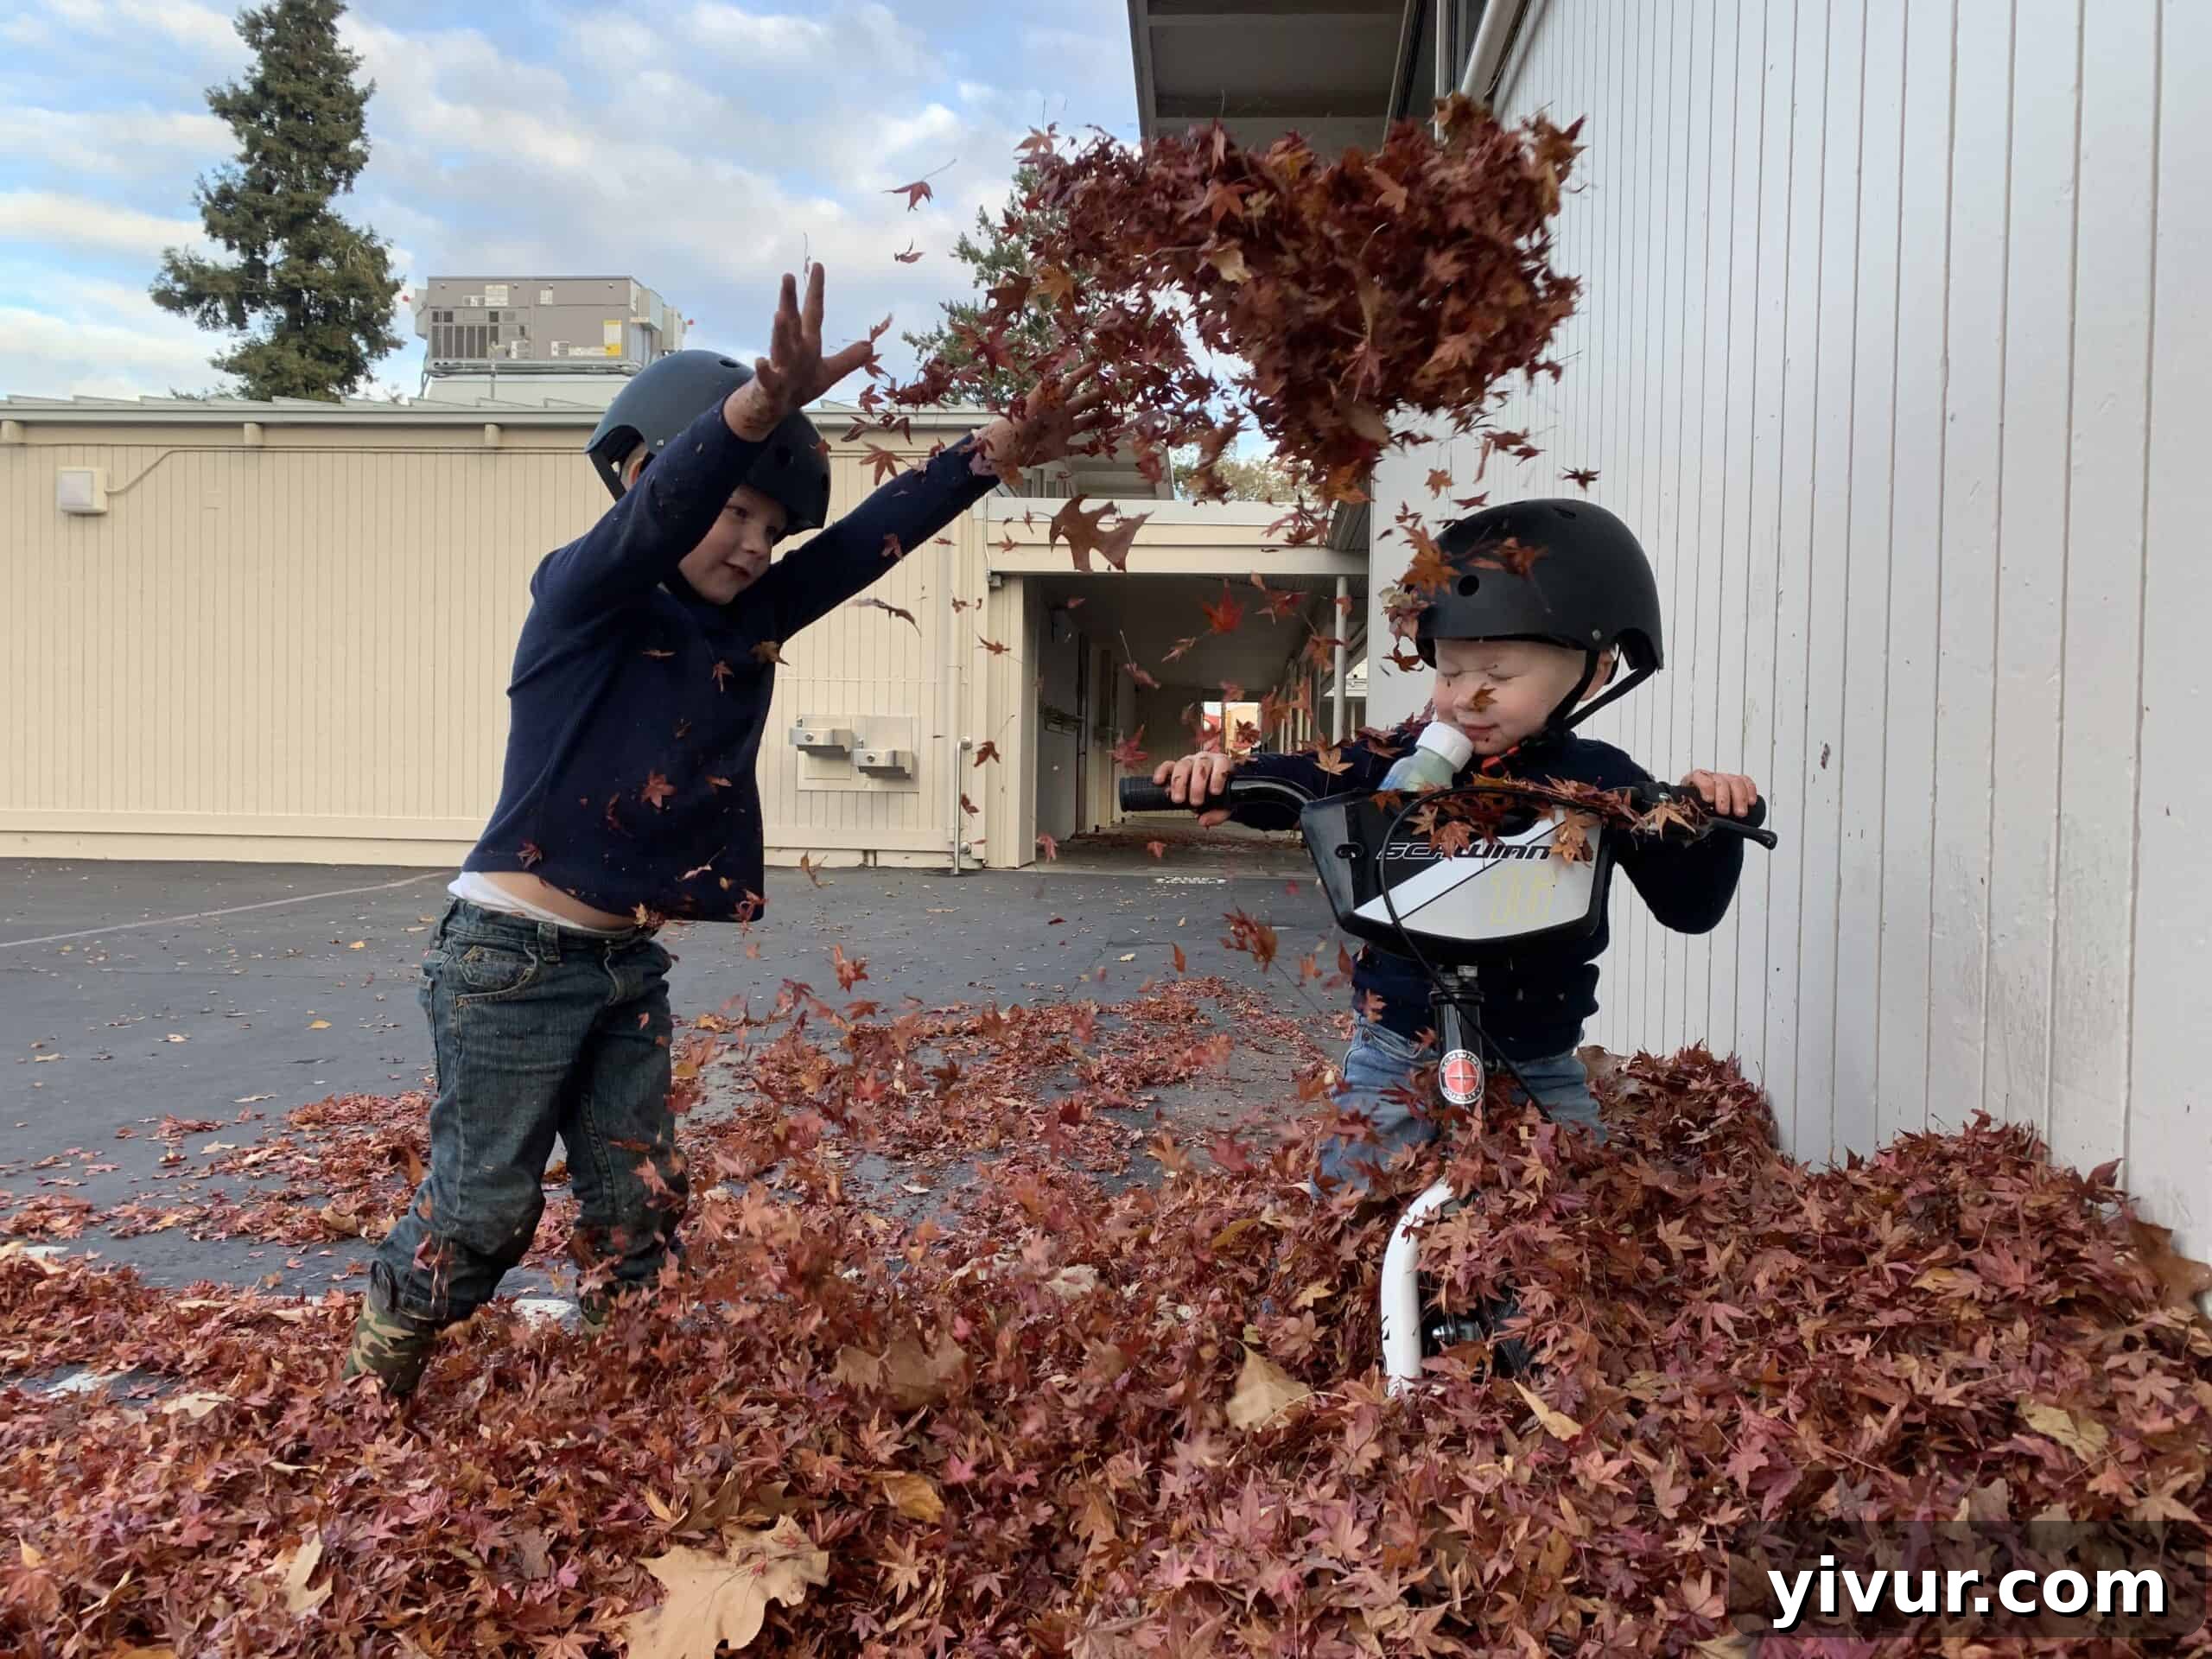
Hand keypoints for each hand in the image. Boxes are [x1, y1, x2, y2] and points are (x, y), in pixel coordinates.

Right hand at [725, 266, 879, 438]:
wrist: (772, 409)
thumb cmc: (799, 386)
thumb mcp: (828, 374)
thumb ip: (848, 360)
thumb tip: (871, 345)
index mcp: (807, 344)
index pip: (814, 313)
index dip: (817, 291)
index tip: (818, 266)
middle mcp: (793, 350)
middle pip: (792, 322)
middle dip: (790, 300)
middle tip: (787, 276)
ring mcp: (780, 367)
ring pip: (780, 346)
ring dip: (780, 331)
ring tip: (780, 314)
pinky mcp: (770, 386)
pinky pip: (767, 378)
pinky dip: (764, 370)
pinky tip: (760, 361)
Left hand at [974, 359, 1111, 479]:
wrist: (1005, 450)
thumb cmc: (1013, 425)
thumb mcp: (1028, 404)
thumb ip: (1044, 390)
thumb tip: (1057, 374)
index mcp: (1053, 401)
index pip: (1071, 383)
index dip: (1083, 373)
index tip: (1096, 365)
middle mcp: (1060, 414)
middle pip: (1084, 402)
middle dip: (1098, 396)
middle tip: (1114, 392)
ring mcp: (1061, 431)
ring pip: (1086, 423)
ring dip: (1100, 420)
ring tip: (1115, 417)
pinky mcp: (1060, 449)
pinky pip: (1077, 448)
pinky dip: (1088, 448)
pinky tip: (1098, 445)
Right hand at [1153, 751, 1235, 827]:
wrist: (1210, 790)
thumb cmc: (1219, 793)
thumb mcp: (1225, 805)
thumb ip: (1218, 814)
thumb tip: (1204, 820)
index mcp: (1221, 764)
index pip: (1221, 764)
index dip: (1217, 777)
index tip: (1214, 792)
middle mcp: (1205, 760)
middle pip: (1201, 765)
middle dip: (1197, 785)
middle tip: (1196, 802)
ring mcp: (1189, 761)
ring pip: (1183, 765)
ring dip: (1179, 783)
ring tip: (1178, 799)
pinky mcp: (1175, 766)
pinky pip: (1167, 766)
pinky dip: (1162, 772)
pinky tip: (1160, 781)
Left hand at [1681, 769, 1759, 817]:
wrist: (1702, 813)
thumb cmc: (1694, 811)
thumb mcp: (1689, 811)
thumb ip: (1689, 814)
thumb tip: (1690, 823)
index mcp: (1694, 781)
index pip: (1699, 777)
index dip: (1706, 786)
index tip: (1709, 799)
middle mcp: (1711, 778)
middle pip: (1720, 781)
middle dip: (1724, 797)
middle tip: (1724, 812)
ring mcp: (1725, 779)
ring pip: (1735, 782)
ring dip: (1739, 798)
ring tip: (1740, 813)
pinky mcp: (1737, 784)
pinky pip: (1746, 782)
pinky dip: (1750, 791)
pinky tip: (1751, 802)